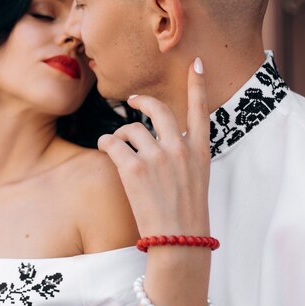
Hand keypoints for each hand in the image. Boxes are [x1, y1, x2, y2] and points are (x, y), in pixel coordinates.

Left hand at [97, 58, 209, 236]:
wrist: (179, 242)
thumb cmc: (186, 215)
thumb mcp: (196, 179)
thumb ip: (183, 155)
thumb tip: (161, 138)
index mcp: (199, 151)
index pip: (200, 110)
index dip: (198, 85)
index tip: (195, 64)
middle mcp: (180, 148)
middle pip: (159, 109)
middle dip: (142, 100)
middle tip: (131, 100)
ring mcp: (158, 157)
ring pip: (131, 128)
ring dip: (119, 134)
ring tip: (115, 145)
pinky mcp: (135, 169)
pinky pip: (113, 143)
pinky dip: (105, 143)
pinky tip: (104, 148)